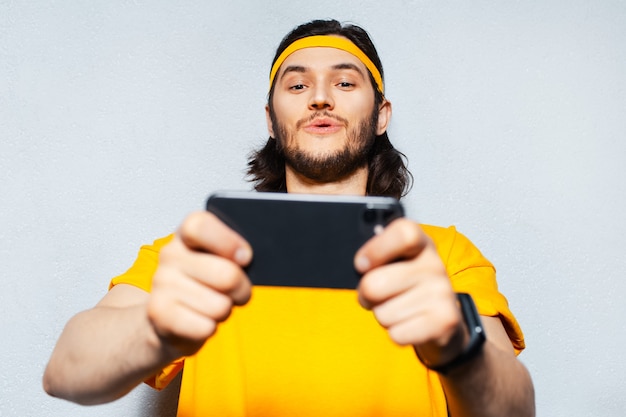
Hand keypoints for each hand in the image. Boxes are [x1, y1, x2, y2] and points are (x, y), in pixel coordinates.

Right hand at [147, 211, 252, 358]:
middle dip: (241, 289)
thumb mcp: (219, 260)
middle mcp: (170, 254)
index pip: (200, 226)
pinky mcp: (159, 313)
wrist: (168, 318)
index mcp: (186, 235)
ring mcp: (161, 283)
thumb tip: (246, 257)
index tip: (244, 258)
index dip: (228, 243)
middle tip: (235, 291)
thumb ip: (234, 253)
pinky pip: (205, 327)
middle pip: (226, 275)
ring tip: (211, 306)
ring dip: (224, 311)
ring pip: (220, 305)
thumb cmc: (204, 284)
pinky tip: (197, 320)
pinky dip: (209, 329)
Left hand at [354, 219, 468, 366]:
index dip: (375, 250)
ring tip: (399, 309)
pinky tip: (410, 323)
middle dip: (366, 295)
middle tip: (376, 295)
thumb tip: (360, 265)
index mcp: (421, 244)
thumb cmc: (409, 287)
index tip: (361, 265)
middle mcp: (435, 265)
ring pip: (383, 313)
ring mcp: (442, 293)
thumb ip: (378, 257)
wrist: (442, 320)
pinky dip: (396, 334)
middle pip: (375, 284)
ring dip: (383, 316)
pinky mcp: (444, 322)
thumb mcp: (396, 263)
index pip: (403, 234)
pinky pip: (396, 334)